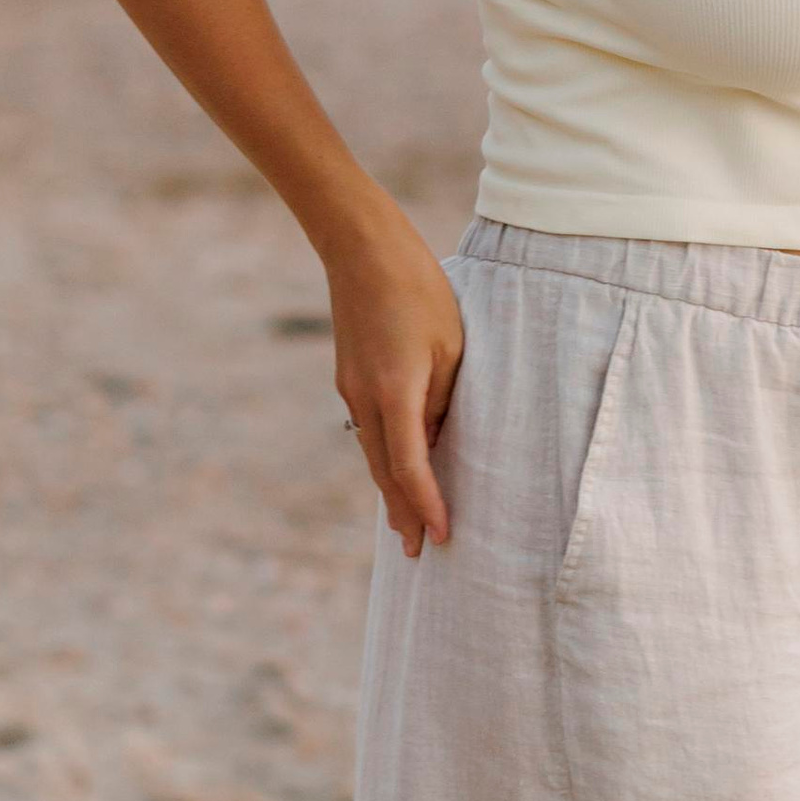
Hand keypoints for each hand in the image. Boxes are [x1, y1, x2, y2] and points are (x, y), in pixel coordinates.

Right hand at [327, 218, 464, 557]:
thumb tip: (434, 441)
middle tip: (416, 552)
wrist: (361, 249)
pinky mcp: (348, 377)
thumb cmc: (419, 290)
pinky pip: (367, 430)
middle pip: (384, 472)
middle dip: (401, 513)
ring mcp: (350, 388)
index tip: (441, 536)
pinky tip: (392, 469)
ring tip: (402, 523)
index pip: (411, 466)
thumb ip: (444, 399)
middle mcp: (364, 398)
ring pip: (372, 453)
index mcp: (395, 392)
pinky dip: (381, 458)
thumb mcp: (451, 346)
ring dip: (389, 490)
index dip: (427, 505)